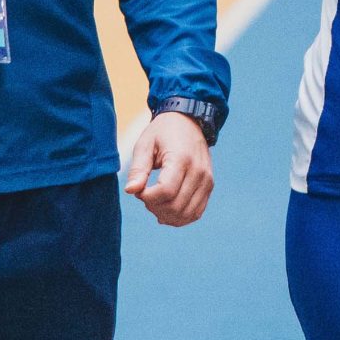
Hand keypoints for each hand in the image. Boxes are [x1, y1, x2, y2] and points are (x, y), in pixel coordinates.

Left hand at [124, 111, 212, 226]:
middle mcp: (198, 171)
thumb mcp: (145, 144)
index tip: (138, 190)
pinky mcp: (209, 186)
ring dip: (167, 216)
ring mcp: (206, 180)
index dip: (147, 197)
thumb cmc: (163, 132)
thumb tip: (130, 191)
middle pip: (176, 205)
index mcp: (181, 159)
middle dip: (155, 207)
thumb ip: (138, 169)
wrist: (189, 121)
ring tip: (154, 204)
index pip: (165, 191)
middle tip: (144, 196)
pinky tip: (166, 213)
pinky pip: (196, 212)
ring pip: (187, 213)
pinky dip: (180, 218)